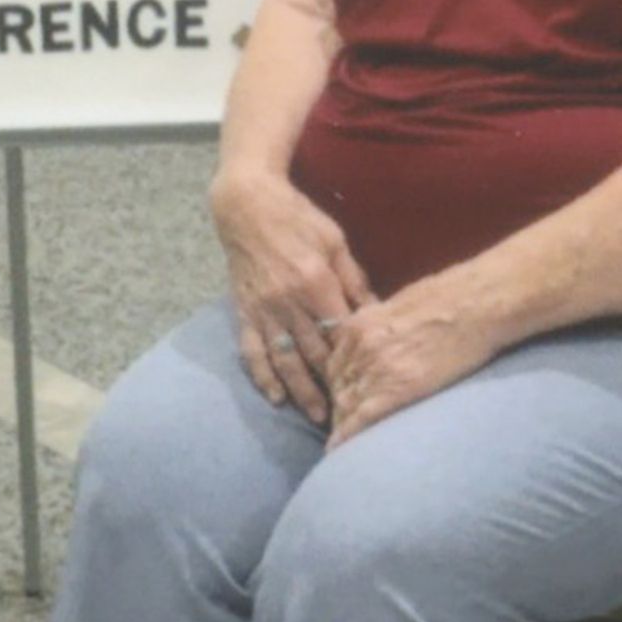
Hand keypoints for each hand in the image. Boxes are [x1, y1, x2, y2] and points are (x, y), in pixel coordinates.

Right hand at [209, 165, 372, 418]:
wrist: (246, 205)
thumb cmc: (298, 218)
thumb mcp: (335, 242)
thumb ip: (354, 280)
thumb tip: (378, 312)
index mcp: (315, 283)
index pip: (341, 332)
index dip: (355, 358)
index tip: (372, 379)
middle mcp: (288, 302)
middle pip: (314, 353)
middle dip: (334, 383)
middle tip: (353, 409)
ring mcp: (263, 310)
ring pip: (284, 360)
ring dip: (302, 391)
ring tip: (319, 416)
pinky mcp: (244, 312)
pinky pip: (252, 351)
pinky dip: (262, 377)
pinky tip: (276, 397)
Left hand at [322, 276, 500, 446]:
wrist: (478, 304)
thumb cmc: (452, 297)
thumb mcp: (402, 305)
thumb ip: (381, 326)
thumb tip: (382, 342)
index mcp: (359, 325)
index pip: (335, 364)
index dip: (338, 385)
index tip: (343, 399)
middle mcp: (359, 347)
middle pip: (337, 386)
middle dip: (338, 407)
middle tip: (343, 426)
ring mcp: (375, 368)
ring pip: (345, 404)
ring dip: (343, 424)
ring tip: (344, 444)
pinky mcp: (396, 389)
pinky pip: (360, 419)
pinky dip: (346, 438)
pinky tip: (338, 452)